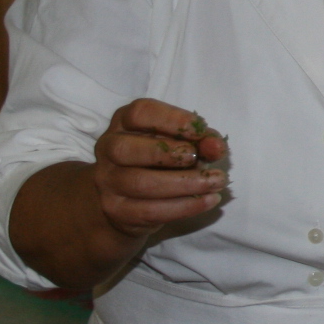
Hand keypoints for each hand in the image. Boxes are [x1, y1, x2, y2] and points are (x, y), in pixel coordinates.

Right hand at [89, 98, 229, 239]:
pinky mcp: (116, 210)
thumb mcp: (182, 142)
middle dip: (170, 154)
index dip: (172, 119)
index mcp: (124, 123)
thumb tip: (216, 146)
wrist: (129, 198)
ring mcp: (107, 181)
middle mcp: (109, 149)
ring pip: (141, 183)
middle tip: (199, 159)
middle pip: (127, 149)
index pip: (140, 113)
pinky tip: (209, 200)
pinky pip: (150, 210)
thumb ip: (201, 140)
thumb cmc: (161, 159)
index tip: (200, 131)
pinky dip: (185, 206)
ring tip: (216, 182)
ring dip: (185, 183)